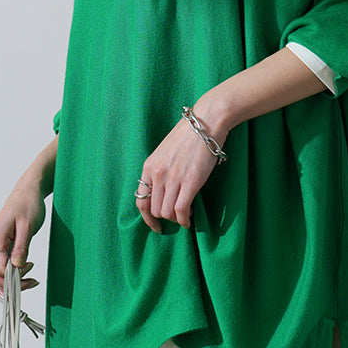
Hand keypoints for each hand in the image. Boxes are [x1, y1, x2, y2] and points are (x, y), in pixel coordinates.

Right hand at [0, 182, 45, 297]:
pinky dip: (10, 274)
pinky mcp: (1, 246)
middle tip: (32, 280)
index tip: (30, 271)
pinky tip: (24, 271)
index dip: (13, 276)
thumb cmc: (29, 205)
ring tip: (31, 277)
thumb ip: (21, 247)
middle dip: (11, 283)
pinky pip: (0, 266)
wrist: (28, 192)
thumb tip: (17, 267)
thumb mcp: (28, 226)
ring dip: (11, 281)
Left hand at [137, 114, 227, 232]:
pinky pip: (181, 210)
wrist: (206, 122)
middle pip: (155, 209)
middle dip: (166, 218)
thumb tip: (163, 192)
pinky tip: (190, 219)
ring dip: (176, 219)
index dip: (147, 218)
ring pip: (167, 212)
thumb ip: (161, 170)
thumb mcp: (165, 152)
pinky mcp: (190, 181)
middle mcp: (158, 174)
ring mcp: (173, 178)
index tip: (156, 225)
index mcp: (149, 167)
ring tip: (186, 215)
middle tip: (177, 216)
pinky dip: (185, 220)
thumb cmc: (189, 135)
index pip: (141, 200)